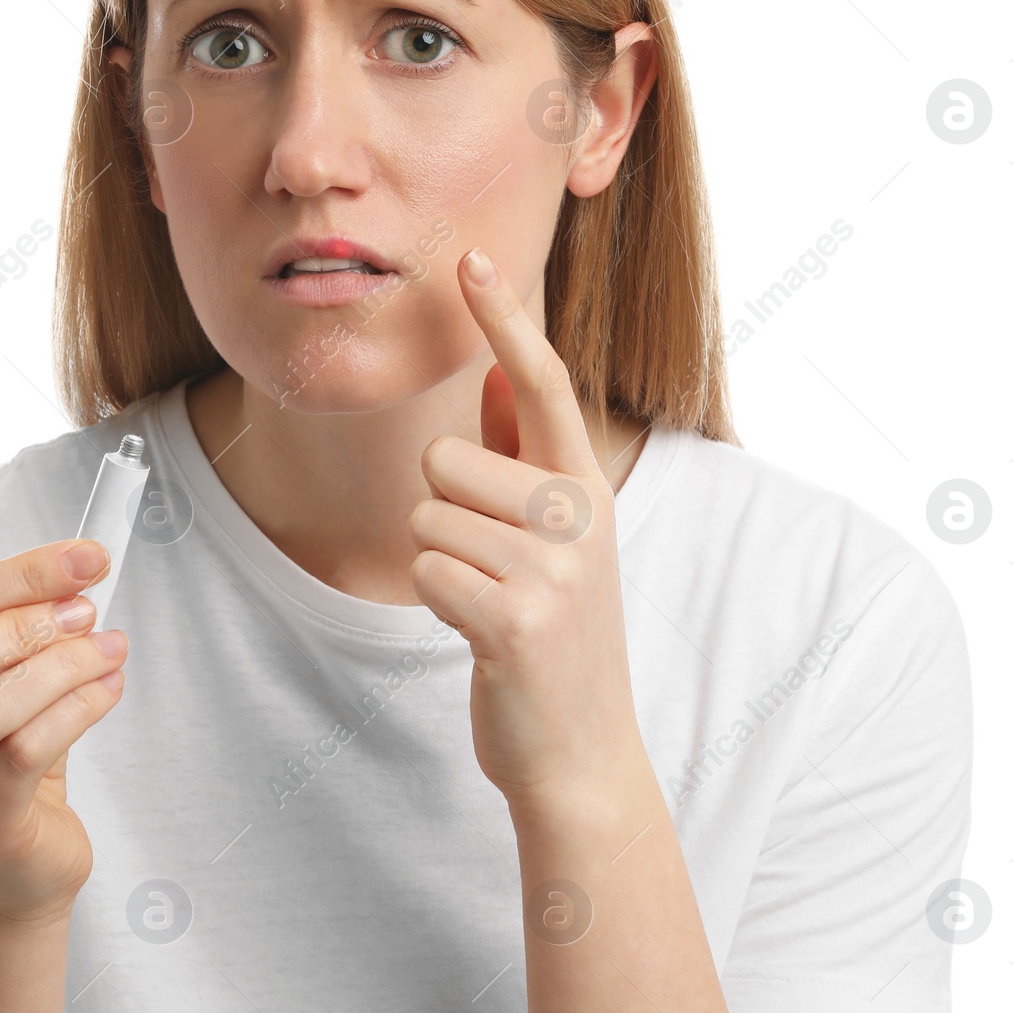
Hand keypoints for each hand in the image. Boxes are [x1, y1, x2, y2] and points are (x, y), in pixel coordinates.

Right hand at [0, 540, 129, 922]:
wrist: (17, 862)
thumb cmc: (12, 756)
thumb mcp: (8, 680)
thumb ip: (24, 627)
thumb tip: (80, 571)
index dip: (21, 574)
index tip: (86, 558)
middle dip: (25, 623)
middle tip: (88, 612)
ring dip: (64, 666)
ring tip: (111, 648)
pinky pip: (26, 752)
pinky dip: (78, 709)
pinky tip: (110, 688)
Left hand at [407, 247, 641, 814]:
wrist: (579, 752)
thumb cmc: (553, 632)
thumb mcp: (555, 540)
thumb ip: (526, 457)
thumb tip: (490, 373)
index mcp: (587, 487)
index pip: (541, 382)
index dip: (504, 319)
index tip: (471, 261)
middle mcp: (579, 515)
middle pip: (444, 459)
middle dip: (443, 512)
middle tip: (488, 568)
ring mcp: (554, 568)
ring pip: (426, 516)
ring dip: (439, 562)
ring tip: (487, 601)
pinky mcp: (517, 619)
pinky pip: (426, 570)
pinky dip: (438, 603)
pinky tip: (479, 633)